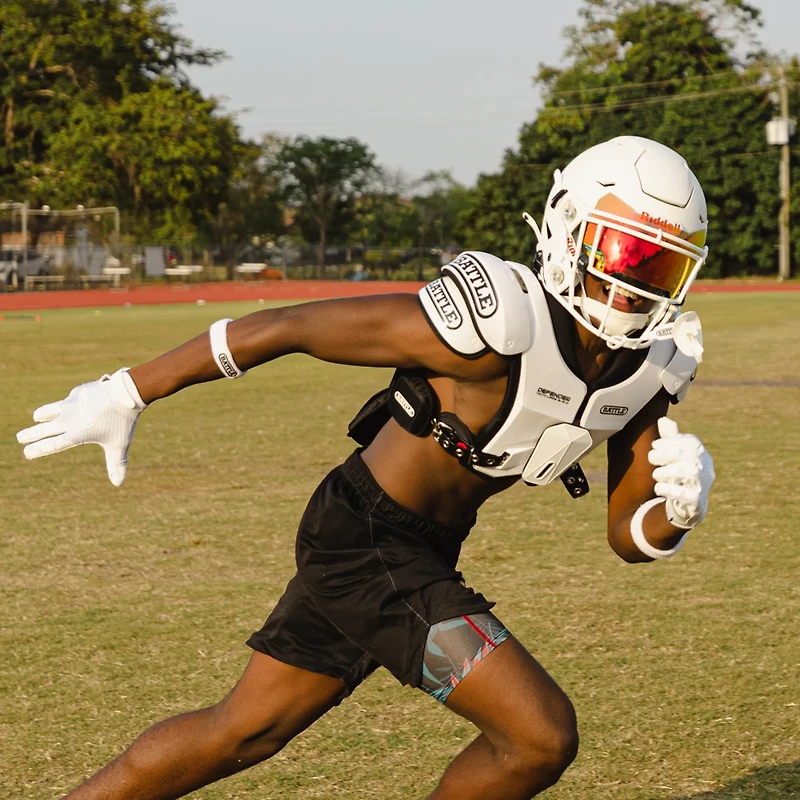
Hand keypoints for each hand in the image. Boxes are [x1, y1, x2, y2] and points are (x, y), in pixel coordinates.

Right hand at [16, 368, 146, 485]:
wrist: (124, 395)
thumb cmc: (121, 422)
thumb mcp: (119, 445)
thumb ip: (116, 464)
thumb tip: (118, 483)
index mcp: (75, 435)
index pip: (52, 445)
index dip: (38, 450)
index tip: (26, 453)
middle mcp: (68, 420)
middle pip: (43, 429)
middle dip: (30, 435)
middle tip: (20, 438)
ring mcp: (71, 404)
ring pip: (49, 410)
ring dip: (42, 414)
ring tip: (37, 417)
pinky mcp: (77, 392)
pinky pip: (70, 399)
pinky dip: (69, 402)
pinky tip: (72, 402)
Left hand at [648, 416, 714, 528]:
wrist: (690, 502)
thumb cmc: (680, 470)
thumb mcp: (675, 453)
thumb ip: (670, 437)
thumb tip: (663, 419)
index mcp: (699, 451)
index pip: (687, 442)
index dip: (668, 442)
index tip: (655, 445)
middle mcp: (705, 466)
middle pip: (686, 455)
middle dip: (664, 454)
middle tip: (651, 458)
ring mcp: (703, 483)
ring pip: (685, 473)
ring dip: (665, 472)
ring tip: (656, 475)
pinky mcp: (697, 500)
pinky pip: (683, 493)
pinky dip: (668, 489)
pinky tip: (659, 488)